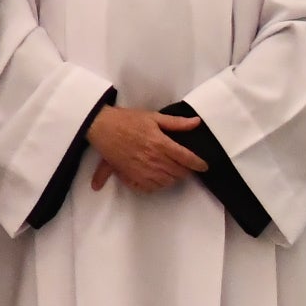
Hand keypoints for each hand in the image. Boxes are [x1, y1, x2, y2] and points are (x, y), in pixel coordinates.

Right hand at [86, 104, 204, 193]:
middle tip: (185, 166)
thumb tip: (196, 123)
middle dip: (185, 171)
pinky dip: (156, 186)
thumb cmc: (127, 120)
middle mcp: (154, 159)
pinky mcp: (131, 176)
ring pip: (166, 182)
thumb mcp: (153, 116)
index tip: (203, 166)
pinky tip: (156, 179)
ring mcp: (142, 170)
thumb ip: (176, 123)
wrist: (101, 127)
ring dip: (172, 178)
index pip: (186, 158)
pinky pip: (150, 188)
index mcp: (161, 143)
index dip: (198, 164)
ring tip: (171, 172)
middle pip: (178, 172)